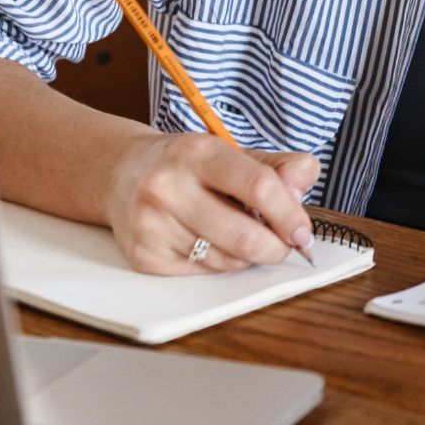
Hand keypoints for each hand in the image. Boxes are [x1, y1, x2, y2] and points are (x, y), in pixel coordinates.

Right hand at [105, 130, 321, 274]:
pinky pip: (203, 273)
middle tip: (286, 245)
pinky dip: (221, 263)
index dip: (289, 214)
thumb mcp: (233, 153)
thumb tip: (303, 184)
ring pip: (226, 260)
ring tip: (244, 234)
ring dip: (249, 255)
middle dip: (276, 247)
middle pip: (243, 235)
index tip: (303, 231)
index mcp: (198, 152)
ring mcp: (152, 224)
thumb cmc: (189, 165)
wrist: (121, 173)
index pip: (257, 186)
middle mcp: (169, 187)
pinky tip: (214, 242)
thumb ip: (278, 166)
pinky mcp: (144, 256)